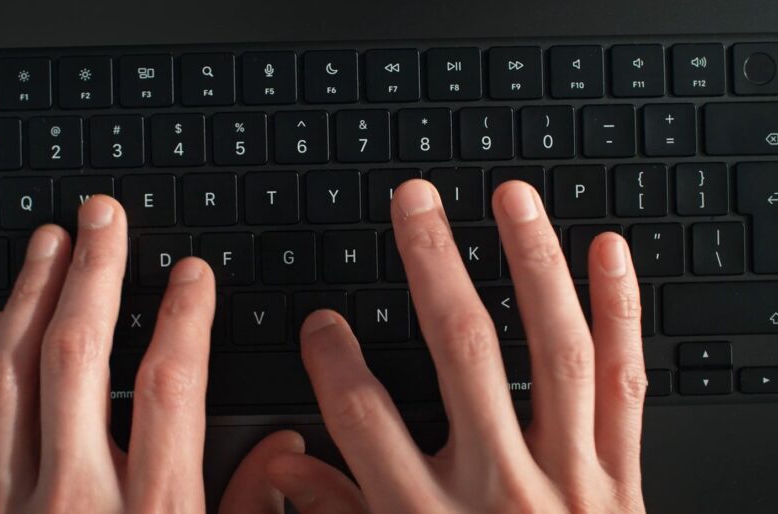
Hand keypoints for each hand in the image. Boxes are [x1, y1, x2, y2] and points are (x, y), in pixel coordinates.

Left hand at [0, 196, 232, 512]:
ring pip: (9, 377)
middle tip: (102, 218)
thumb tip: (284, 450)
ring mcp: (8, 511)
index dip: (183, 317)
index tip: (190, 275)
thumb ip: (251, 508)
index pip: (168, 388)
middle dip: (94, 272)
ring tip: (50, 247)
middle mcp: (75, 502)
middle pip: (77, 357)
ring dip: (31, 298)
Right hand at [229, 179, 646, 512]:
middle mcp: (500, 489)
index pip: (365, 417)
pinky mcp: (622, 480)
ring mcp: (570, 480)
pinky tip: (608, 253)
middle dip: (433, 265)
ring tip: (511, 198)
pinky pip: (626, 385)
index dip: (334, 358)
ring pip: (553, 351)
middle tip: (415, 200)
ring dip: (531, 264)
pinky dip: (621, 313)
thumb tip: (286, 469)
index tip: (323, 319)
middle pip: (463, 354)